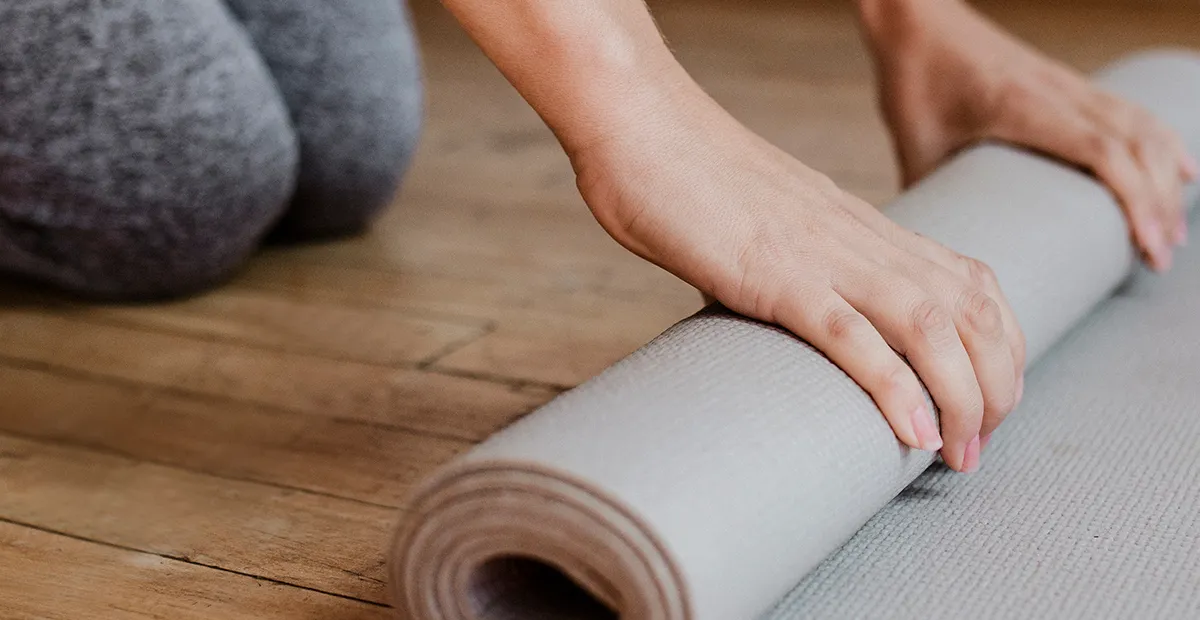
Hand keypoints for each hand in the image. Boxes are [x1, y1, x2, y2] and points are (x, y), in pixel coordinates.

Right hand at [572, 84, 1024, 471]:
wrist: (641, 124)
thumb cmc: (690, 176)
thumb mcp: (771, 223)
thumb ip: (797, 261)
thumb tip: (794, 309)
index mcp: (863, 226)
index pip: (971, 283)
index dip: (999, 349)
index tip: (988, 402)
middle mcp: (860, 238)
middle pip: (971, 311)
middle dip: (995, 387)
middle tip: (975, 447)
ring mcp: (821, 255)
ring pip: (930, 326)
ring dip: (960, 397)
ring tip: (958, 454)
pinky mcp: (773, 274)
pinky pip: (849, 333)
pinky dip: (891, 385)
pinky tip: (911, 431)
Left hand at [860, 0, 1198, 270]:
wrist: (919, 21)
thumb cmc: (914, 79)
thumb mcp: (913, 144)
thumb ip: (929, 197)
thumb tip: (929, 252)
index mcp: (1023, 107)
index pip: (1102, 152)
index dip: (1135, 199)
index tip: (1148, 245)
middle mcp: (1058, 91)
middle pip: (1136, 145)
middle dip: (1158, 202)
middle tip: (1160, 257)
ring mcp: (1068, 83)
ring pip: (1142, 126)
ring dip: (1166, 175)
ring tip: (1172, 228)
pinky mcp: (1068, 82)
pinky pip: (1131, 111)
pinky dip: (1161, 141)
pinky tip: (1179, 169)